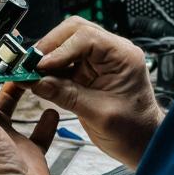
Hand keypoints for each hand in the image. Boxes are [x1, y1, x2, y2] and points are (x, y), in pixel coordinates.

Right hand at [23, 17, 163, 168]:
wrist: (144, 143)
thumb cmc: (134, 131)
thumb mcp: (98, 114)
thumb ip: (66, 95)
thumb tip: (36, 81)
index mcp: (123, 56)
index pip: (85, 37)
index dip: (59, 49)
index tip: (40, 65)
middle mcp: (112, 52)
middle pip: (74, 31)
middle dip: (49, 46)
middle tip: (29, 64)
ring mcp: (100, 60)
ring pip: (66, 43)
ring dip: (47, 56)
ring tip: (30, 72)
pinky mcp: (90, 71)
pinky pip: (65, 61)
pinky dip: (50, 68)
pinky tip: (39, 79)